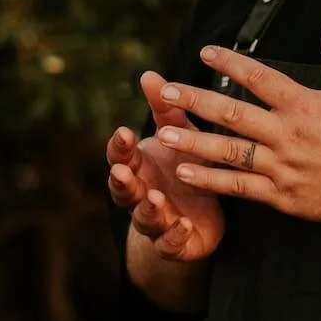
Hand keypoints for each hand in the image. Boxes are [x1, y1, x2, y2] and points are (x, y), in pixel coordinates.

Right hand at [106, 70, 225, 262]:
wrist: (200, 215)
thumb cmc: (185, 167)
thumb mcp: (181, 136)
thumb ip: (167, 110)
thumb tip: (149, 75)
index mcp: (139, 166)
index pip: (121, 155)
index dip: (119, 146)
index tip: (124, 131)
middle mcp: (141, 194)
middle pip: (122, 190)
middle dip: (122, 181)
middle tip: (123, 171)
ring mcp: (155, 221)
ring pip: (144, 218)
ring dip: (148, 209)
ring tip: (157, 199)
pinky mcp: (174, 244)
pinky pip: (169, 245)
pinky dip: (174, 237)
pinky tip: (184, 226)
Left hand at [149, 17, 320, 226]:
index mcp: (306, 106)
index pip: (260, 78)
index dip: (231, 63)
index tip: (206, 51)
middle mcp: (289, 135)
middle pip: (233, 114)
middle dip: (196, 101)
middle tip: (165, 91)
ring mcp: (284, 167)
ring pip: (230, 152)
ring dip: (194, 141)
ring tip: (164, 133)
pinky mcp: (283, 196)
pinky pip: (240, 186)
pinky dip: (212, 179)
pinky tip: (187, 171)